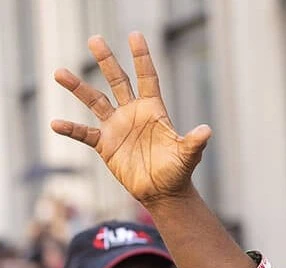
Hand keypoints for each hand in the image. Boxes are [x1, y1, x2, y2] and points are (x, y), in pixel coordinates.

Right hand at [51, 34, 209, 207]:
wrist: (163, 192)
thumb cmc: (178, 171)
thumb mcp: (188, 155)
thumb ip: (195, 142)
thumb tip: (207, 131)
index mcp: (153, 110)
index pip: (147, 77)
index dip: (141, 57)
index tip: (135, 35)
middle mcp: (133, 113)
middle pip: (117, 80)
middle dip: (106, 61)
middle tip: (95, 39)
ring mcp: (117, 127)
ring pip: (95, 101)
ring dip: (78, 88)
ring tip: (60, 73)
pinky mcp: (105, 144)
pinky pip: (85, 133)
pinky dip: (71, 130)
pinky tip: (56, 124)